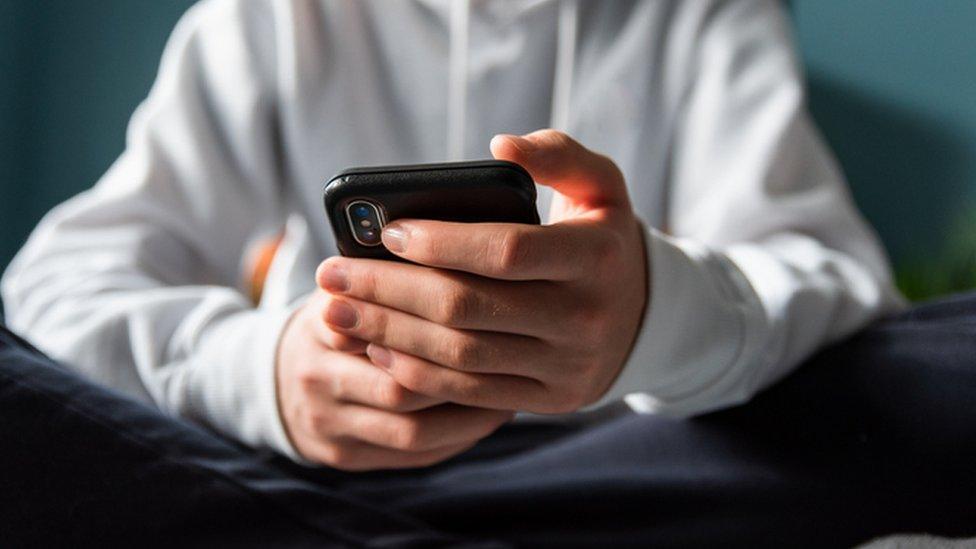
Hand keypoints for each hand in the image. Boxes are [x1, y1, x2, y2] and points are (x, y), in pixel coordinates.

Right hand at [276, 289, 513, 469]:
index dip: (436, 328)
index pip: (382, 329)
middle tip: (514, 360)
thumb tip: (451, 253)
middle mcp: (316, 378)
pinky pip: (413, 455)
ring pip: (411, 430)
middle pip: (399, 387)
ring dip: (467, 414)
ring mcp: (329, 424)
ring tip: (512, 391)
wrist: (279, 380)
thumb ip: (384, 279)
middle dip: (460, 377)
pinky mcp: (347, 456)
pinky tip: (490, 415)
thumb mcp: (347, 289)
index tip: (487, 316)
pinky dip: (457, 436)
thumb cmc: (337, 322)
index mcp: (319, 325)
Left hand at [317, 130, 647, 413]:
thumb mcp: (600, 186)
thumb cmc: (600, 240)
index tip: (388, 231)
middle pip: (469, 307)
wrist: (642, 317)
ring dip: (390, 333)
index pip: (506, 251)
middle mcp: (585, 317)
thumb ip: (558, 154)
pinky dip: (417, 373)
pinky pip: (470, 394)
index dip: (442, 243)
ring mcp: (566, 366)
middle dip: (390, 290)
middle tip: (332, 273)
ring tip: (338, 310)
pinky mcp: (549, 399)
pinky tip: (377, 348)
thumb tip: (499, 146)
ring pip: (462, 355)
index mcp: (596, 257)